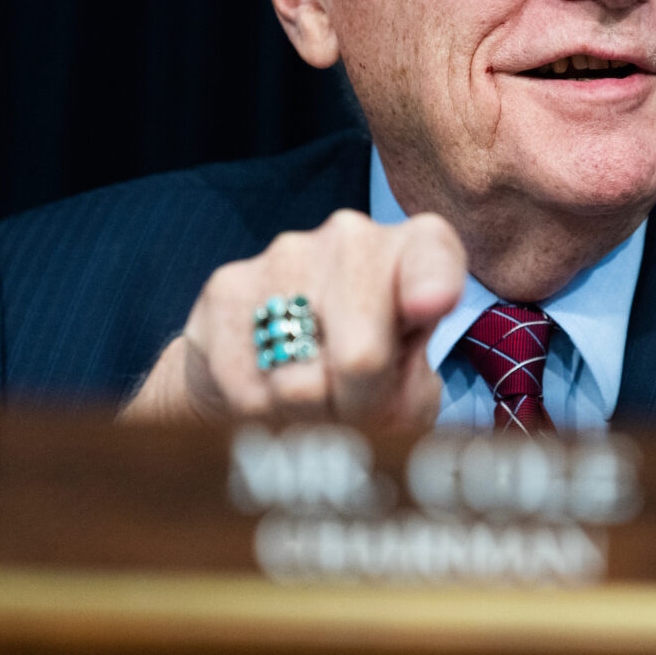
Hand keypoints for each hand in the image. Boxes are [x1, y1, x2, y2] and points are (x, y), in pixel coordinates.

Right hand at [120, 210, 464, 427]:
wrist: (264, 356)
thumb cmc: (364, 374)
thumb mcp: (407, 389)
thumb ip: (410, 396)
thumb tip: (382, 400)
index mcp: (415, 252)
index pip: (432, 257)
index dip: (432, 284)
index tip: (429, 306)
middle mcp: (351, 238)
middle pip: (361, 356)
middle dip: (358, 407)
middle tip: (355, 407)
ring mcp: (284, 256)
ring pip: (298, 385)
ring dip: (307, 417)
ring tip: (311, 398)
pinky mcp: (224, 289)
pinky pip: (247, 391)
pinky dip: (260, 415)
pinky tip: (266, 391)